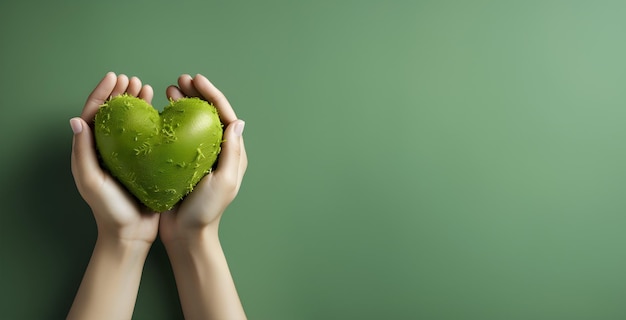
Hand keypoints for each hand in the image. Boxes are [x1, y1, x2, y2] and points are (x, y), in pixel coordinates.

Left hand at [70, 72, 159, 243]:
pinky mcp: (145, 162)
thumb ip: (83, 152)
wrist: (131, 233)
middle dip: (122, 93)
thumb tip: (77, 120)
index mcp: (92, 150)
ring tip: (147, 89)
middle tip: (134, 80)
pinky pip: (148, 136)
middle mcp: (109, 149)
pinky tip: (160, 112)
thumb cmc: (109, 210)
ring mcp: (128, 155)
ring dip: (137, 103)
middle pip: (114, 113)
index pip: (95, 113)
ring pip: (131, 121)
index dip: (103, 92)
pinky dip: (153, 121)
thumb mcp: (91, 180)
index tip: (115, 77)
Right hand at [159, 74, 247, 242]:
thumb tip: (237, 122)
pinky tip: (160, 112)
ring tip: (168, 90)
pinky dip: (170, 121)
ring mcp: (198, 156)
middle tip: (179, 80)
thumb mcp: (224, 181)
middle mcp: (216, 151)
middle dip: (195, 94)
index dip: (212, 94)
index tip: (196, 79)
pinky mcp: (181, 162)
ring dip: (182, 104)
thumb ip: (233, 153)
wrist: (186, 234)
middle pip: (208, 114)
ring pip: (192, 121)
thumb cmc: (207, 211)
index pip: (224, 115)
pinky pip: (177, 135)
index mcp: (231, 153)